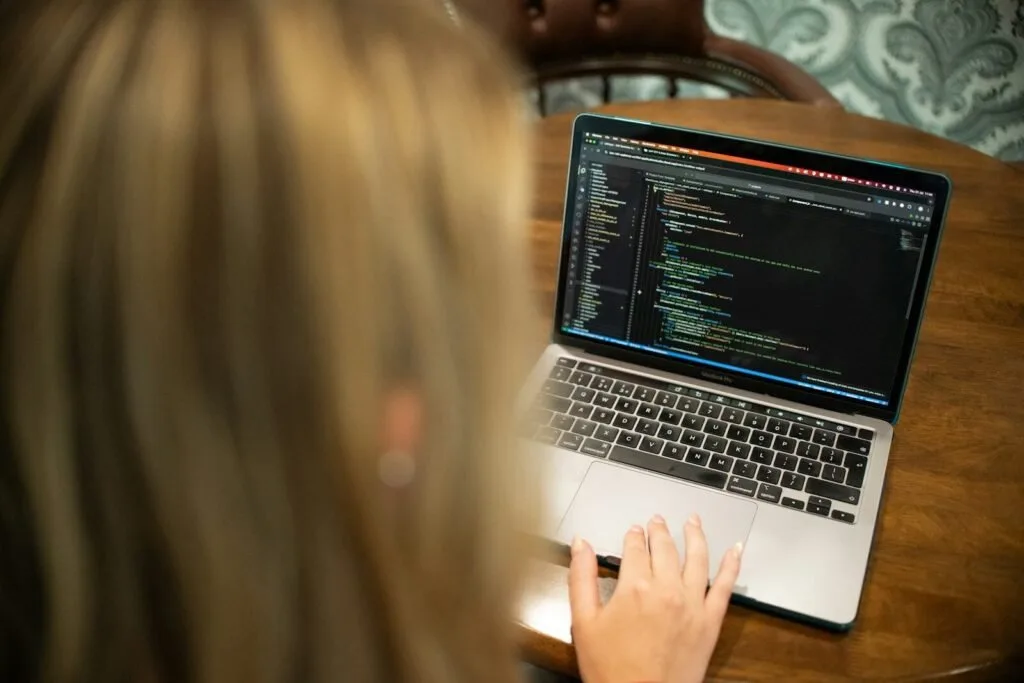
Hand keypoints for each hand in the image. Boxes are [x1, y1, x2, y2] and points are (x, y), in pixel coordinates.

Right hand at [568, 514, 741, 682]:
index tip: (633, 531)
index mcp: (634, 587)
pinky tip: (735, 549)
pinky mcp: (710, 622)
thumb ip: (581, 578)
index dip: (633, 536)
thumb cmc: (610, 670)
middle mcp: (667, 589)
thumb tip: (581, 543)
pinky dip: (732, 565)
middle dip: (659, 531)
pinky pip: (725, 586)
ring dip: (695, 535)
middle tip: (657, 521)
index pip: (635, 548)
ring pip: (697, 558)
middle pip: (665, 549)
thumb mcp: (583, 622)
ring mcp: (692, 604)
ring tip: (692, 521)